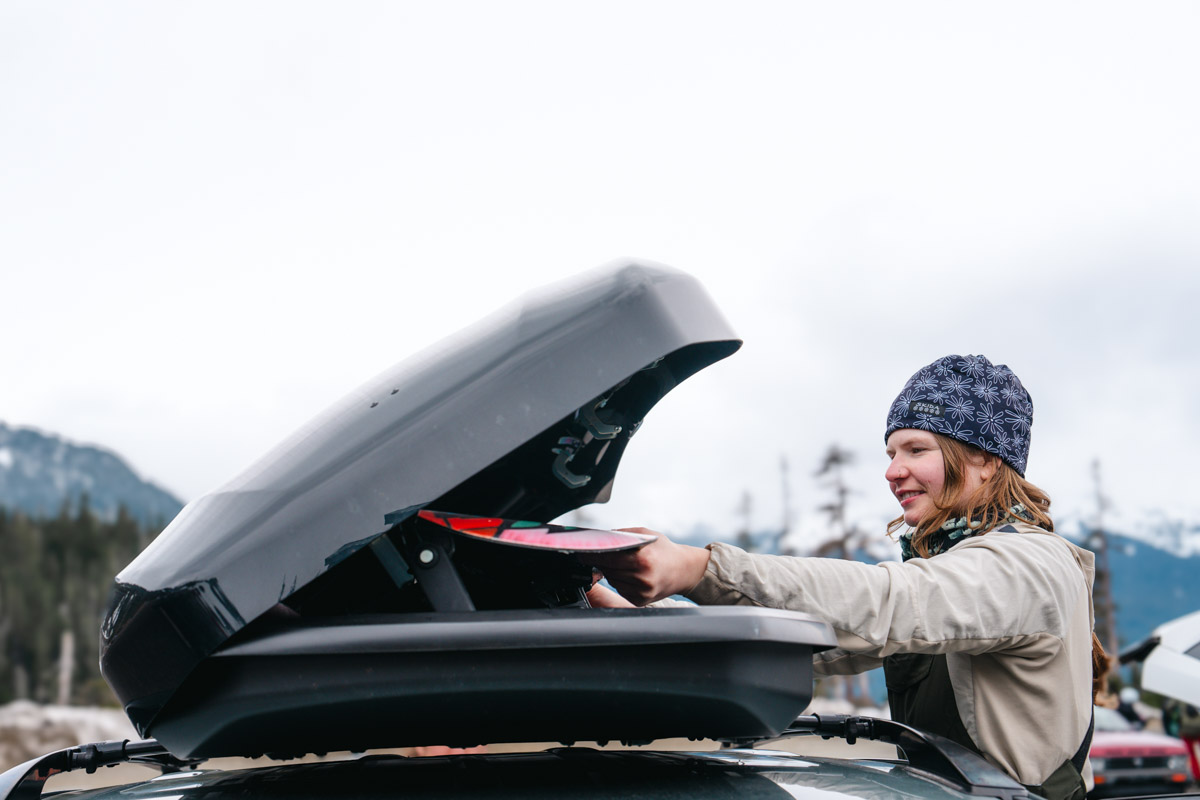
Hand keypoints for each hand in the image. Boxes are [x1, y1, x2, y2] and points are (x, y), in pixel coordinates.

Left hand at [584, 528, 710, 605]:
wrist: (684, 570)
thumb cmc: (664, 550)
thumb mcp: (645, 535)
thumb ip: (622, 535)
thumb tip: (599, 538)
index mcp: (642, 559)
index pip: (607, 558)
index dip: (591, 555)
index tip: (581, 553)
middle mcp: (641, 578)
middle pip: (607, 570)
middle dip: (600, 562)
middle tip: (597, 555)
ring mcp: (641, 592)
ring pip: (612, 580)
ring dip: (610, 572)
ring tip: (622, 563)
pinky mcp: (640, 601)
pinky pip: (620, 589)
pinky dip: (620, 581)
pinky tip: (629, 574)